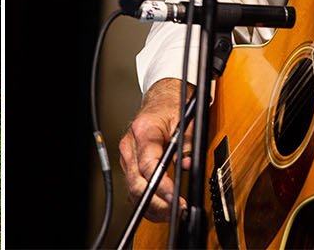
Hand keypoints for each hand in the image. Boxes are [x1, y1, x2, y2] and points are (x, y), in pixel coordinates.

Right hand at [117, 78, 192, 221]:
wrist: (160, 99)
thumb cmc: (170, 107)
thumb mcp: (185, 120)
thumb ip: (187, 143)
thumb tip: (186, 165)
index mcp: (143, 131)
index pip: (148, 165)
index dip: (160, 185)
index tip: (174, 197)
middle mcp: (130, 146)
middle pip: (137, 183)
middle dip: (156, 202)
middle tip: (176, 210)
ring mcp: (127, 157)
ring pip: (133, 190)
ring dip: (151, 206)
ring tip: (171, 213)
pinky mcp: (129, 164)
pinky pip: (134, 188)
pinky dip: (146, 201)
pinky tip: (160, 208)